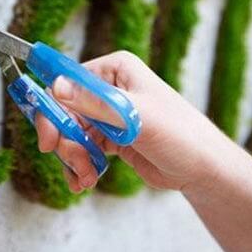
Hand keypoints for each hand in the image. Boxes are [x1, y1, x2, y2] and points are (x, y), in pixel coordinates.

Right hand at [34, 50, 221, 194]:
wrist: (203, 169)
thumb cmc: (180, 135)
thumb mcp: (134, 117)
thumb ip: (94, 103)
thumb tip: (57, 86)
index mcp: (115, 70)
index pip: (66, 83)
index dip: (51, 110)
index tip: (48, 139)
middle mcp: (109, 88)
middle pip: (63, 112)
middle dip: (64, 141)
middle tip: (73, 162)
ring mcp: (109, 115)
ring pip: (70, 134)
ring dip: (73, 159)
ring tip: (86, 177)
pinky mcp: (111, 138)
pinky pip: (82, 150)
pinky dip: (79, 166)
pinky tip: (86, 181)